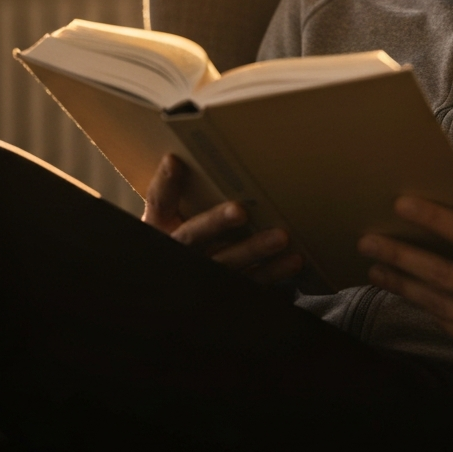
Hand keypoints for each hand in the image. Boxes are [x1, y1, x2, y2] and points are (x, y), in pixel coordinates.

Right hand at [143, 154, 302, 284]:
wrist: (179, 294)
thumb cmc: (185, 242)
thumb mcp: (171, 219)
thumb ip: (175, 191)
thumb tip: (179, 157)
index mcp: (162, 229)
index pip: (159, 203)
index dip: (165, 184)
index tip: (175, 160)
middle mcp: (178, 254)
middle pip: (194, 237)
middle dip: (216, 223)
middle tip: (240, 210)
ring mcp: (202, 277)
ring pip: (227, 263)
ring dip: (254, 250)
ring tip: (281, 237)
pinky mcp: (227, 293)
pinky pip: (250, 284)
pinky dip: (273, 272)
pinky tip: (293, 260)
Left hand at [357, 197, 452, 365]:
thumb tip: (442, 219)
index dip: (433, 220)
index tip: (401, 204)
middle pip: (441, 274)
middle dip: (399, 256)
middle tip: (368, 242)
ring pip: (436, 303)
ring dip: (401, 284)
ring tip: (376, 268)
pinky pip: (447, 324)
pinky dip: (426, 305)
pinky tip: (407, 290)